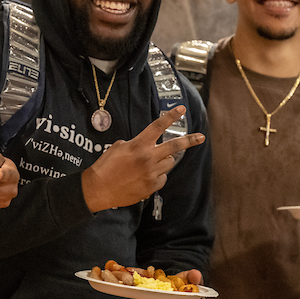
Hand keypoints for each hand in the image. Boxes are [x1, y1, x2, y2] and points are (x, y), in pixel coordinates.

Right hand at [81, 107, 205, 213]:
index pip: (158, 126)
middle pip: (175, 146)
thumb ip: (134, 144)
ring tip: (151, 163)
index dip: (171, 116)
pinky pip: (162, 177)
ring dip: (165, 160)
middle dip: (190, 140)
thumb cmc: (105, 167)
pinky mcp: (152, 186)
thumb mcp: (117, 147)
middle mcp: (148, 158)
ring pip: (169, 162)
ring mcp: (151, 173)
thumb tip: (143, 146)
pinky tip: (144, 177)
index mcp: (138, 145)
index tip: (181, 109)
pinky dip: (157, 175)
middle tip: (200, 137)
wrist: (98, 189)